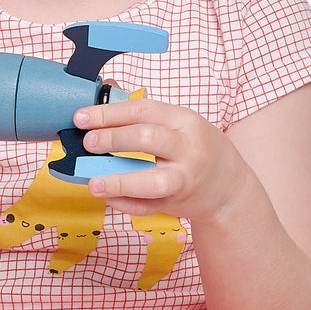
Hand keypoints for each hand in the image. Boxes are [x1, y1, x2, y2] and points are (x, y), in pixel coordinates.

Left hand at [72, 95, 252, 224]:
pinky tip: (107, 197)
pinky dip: (124, 203)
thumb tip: (99, 103)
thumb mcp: (181, 124)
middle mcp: (188, 150)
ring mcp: (184, 180)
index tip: (81, 117)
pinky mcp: (176, 205)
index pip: (143, 111)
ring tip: (93, 182)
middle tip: (87, 142)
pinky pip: (147, 207)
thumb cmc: (196, 149)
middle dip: (113, 139)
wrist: (228, 187)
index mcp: (185, 122)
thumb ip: (145, 116)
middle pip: (148, 139)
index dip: (109, 113)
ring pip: (152, 181)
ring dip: (119, 182)